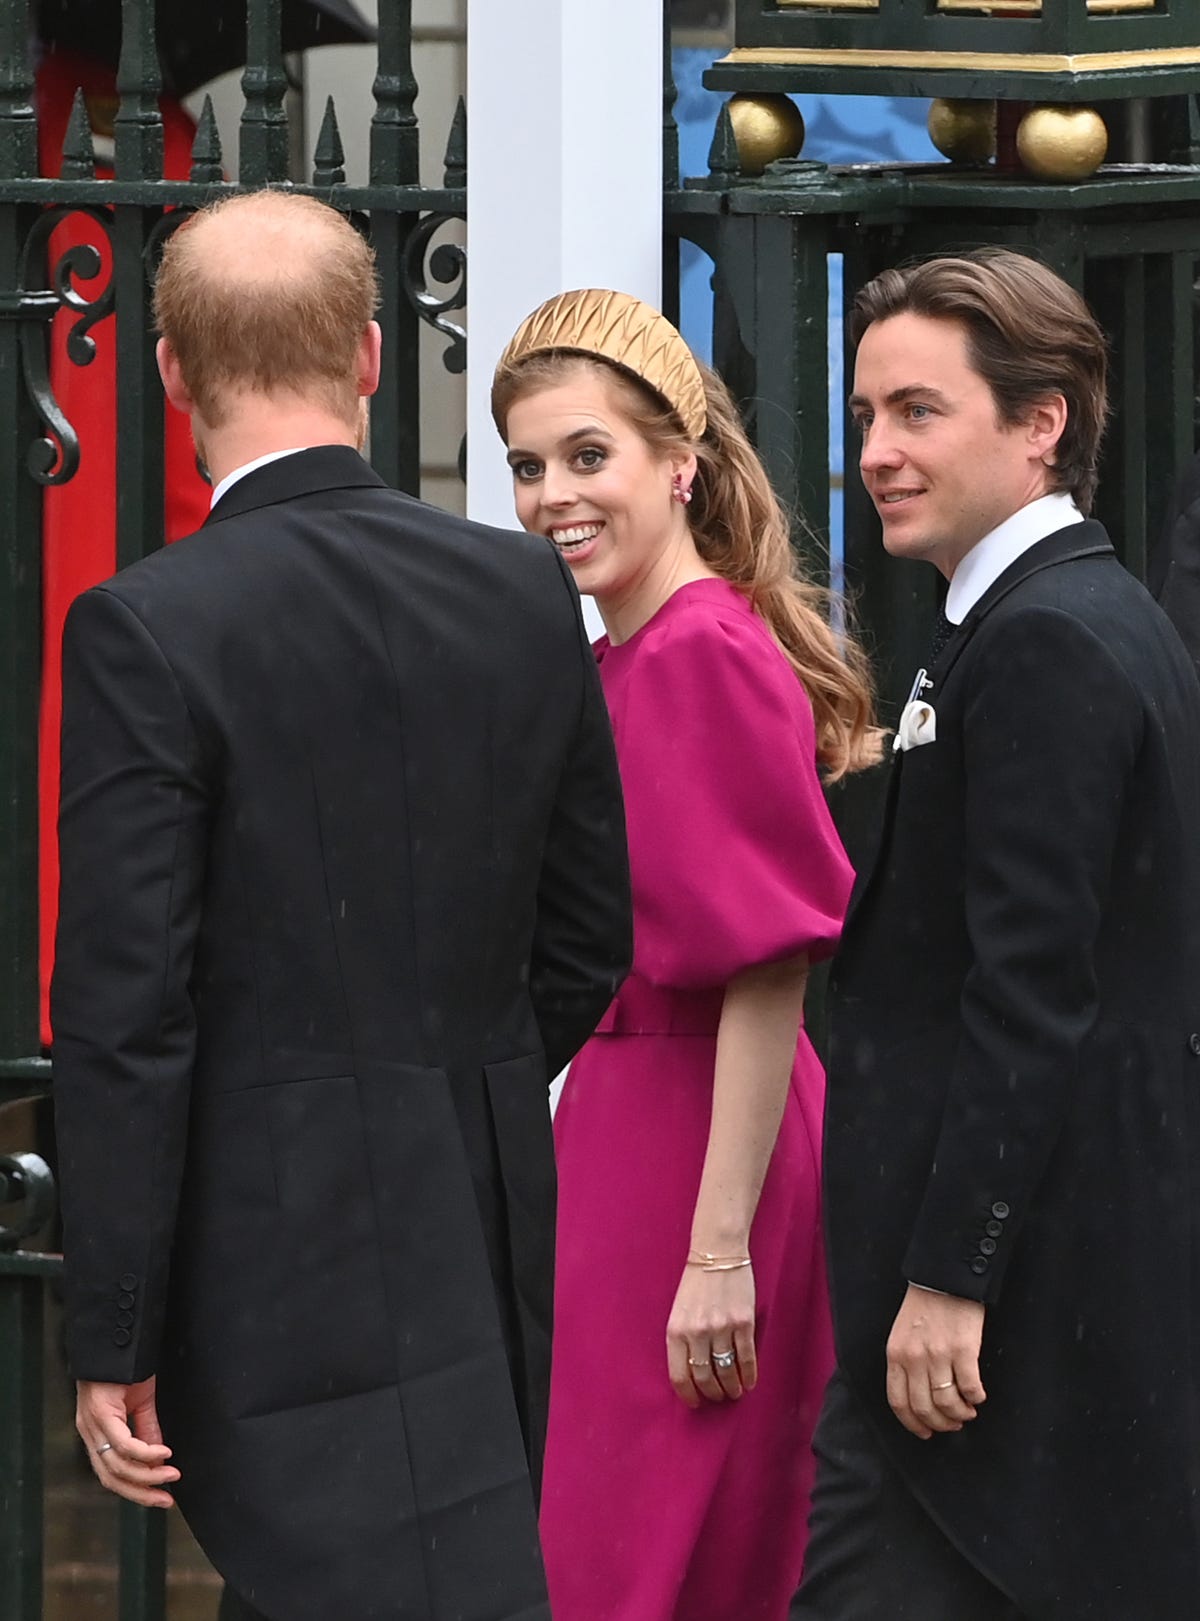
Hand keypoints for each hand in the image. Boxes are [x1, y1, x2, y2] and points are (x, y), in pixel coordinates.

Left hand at [76, 1376, 179, 1507]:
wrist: (115, 1339)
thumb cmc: (126, 1367)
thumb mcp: (140, 1402)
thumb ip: (147, 1429)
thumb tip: (158, 1458)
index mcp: (96, 1433)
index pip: (111, 1475)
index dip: (135, 1490)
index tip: (160, 1498)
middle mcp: (90, 1433)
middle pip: (111, 1478)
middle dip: (140, 1492)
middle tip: (166, 1499)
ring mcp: (92, 1425)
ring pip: (117, 1465)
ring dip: (147, 1475)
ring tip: (171, 1475)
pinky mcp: (100, 1413)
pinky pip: (123, 1443)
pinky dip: (144, 1453)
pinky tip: (163, 1454)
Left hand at [666, 1261, 757, 1408]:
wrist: (718, 1252)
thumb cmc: (695, 1283)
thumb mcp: (678, 1311)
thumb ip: (682, 1340)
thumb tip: (691, 1372)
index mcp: (676, 1330)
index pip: (679, 1375)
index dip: (689, 1395)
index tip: (696, 1403)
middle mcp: (697, 1332)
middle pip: (704, 1378)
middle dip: (712, 1394)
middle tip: (718, 1397)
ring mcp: (721, 1328)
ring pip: (726, 1372)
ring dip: (730, 1388)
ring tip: (733, 1392)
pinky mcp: (743, 1322)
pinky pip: (746, 1358)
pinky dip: (748, 1375)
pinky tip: (749, 1382)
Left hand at [885, 1285, 986, 1439]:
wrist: (945, 1278)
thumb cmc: (924, 1306)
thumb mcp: (901, 1334)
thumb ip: (905, 1364)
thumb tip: (918, 1399)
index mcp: (896, 1355)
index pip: (899, 1402)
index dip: (913, 1424)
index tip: (925, 1433)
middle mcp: (914, 1358)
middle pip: (924, 1408)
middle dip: (940, 1424)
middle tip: (952, 1424)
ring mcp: (939, 1355)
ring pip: (948, 1404)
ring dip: (960, 1415)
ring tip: (967, 1411)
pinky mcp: (963, 1350)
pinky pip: (970, 1388)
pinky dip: (976, 1398)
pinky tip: (978, 1396)